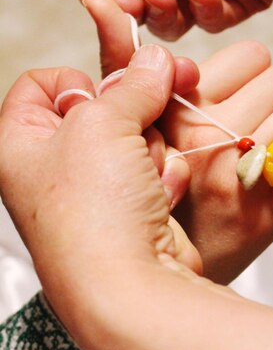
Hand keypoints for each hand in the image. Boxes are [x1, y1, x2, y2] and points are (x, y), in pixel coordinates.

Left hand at [0, 47, 201, 299]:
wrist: (129, 288)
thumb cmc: (92, 212)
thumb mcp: (103, 125)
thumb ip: (131, 85)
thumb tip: (154, 61)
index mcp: (21, 143)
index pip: (42, 84)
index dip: (78, 77)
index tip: (107, 87)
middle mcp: (54, 169)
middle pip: (100, 109)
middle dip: (135, 107)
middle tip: (173, 87)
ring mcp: (96, 193)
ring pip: (135, 140)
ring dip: (152, 149)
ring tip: (149, 172)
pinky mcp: (132, 211)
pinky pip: (155, 172)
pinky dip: (164, 179)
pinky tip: (161, 196)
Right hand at [84, 0, 272, 282]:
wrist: (144, 279)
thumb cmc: (128, 202)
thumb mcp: (115, 128)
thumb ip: (119, 65)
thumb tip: (106, 4)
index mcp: (183, 112)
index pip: (252, 54)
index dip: (246, 71)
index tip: (225, 96)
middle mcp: (220, 138)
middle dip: (272, 93)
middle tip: (249, 121)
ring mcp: (253, 172)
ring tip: (265, 147)